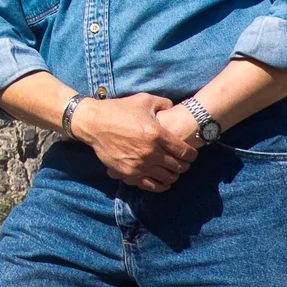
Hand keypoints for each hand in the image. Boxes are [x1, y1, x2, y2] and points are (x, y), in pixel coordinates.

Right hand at [71, 93, 198, 191]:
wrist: (94, 123)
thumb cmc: (118, 109)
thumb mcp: (144, 100)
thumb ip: (164, 104)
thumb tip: (174, 108)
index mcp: (157, 134)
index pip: (184, 152)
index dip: (192, 155)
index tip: (191, 154)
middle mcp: (151, 152)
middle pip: (177, 166)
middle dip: (184, 165)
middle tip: (183, 163)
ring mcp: (139, 164)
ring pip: (166, 177)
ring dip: (173, 175)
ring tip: (173, 172)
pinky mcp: (128, 173)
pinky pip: (150, 185)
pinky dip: (160, 186)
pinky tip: (163, 182)